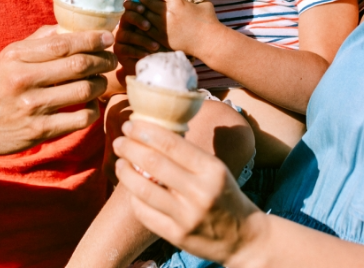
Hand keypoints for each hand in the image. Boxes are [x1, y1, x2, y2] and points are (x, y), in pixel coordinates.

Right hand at [0, 25, 115, 157]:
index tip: (108, 38)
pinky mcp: (39, 132)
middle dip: (103, 61)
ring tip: (102, 81)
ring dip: (101, 84)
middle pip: (79, 65)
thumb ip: (40, 39)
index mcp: (17, 56)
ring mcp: (32, 107)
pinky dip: (92, 110)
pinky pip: (80, 119)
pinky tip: (91, 105)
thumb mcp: (11, 56)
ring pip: (84, 91)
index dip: (92, 39)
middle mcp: (24, 80)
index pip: (64, 44)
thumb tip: (73, 26)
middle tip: (111, 60)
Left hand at [113, 120, 264, 265]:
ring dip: (125, 173)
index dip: (145, 131)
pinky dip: (134, 198)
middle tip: (119, 140)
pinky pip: (145, 214)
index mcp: (212, 169)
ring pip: (144, 189)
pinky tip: (131, 190)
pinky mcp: (177, 236)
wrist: (245, 238)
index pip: (172, 144)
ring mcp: (187, 216)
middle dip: (130, 148)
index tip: (130, 125)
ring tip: (120, 163)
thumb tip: (155, 132)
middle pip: (153, 163)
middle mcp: (200, 192)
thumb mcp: (217, 169)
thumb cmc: (226, 196)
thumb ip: (190, 155)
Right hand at [114, 1, 165, 80]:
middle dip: (137, 20)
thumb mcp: (158, 29)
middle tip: (148, 26)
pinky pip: (126, 49)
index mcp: (134, 15)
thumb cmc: (156, 40)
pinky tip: (148, 54)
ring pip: (128, 35)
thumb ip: (156, 18)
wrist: (150, 59)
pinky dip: (137, 52)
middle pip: (126, 17)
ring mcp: (120, 37)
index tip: (143, 8)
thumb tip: (161, 5)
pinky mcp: (118, 49)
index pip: (130, 6)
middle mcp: (125, 25)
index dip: (134, 5)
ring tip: (156, 46)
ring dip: (142, 40)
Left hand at [136, 0, 220, 55]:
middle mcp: (167, 13)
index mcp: (177, 2)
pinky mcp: (161, 38)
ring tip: (139, 10)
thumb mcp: (203, 4)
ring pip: (144, 15)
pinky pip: (145, 29)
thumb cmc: (209, 21)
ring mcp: (163, 26)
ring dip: (140, 11)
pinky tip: (141, 23)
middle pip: (147, 1)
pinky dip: (141, 25)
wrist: (208, 42)